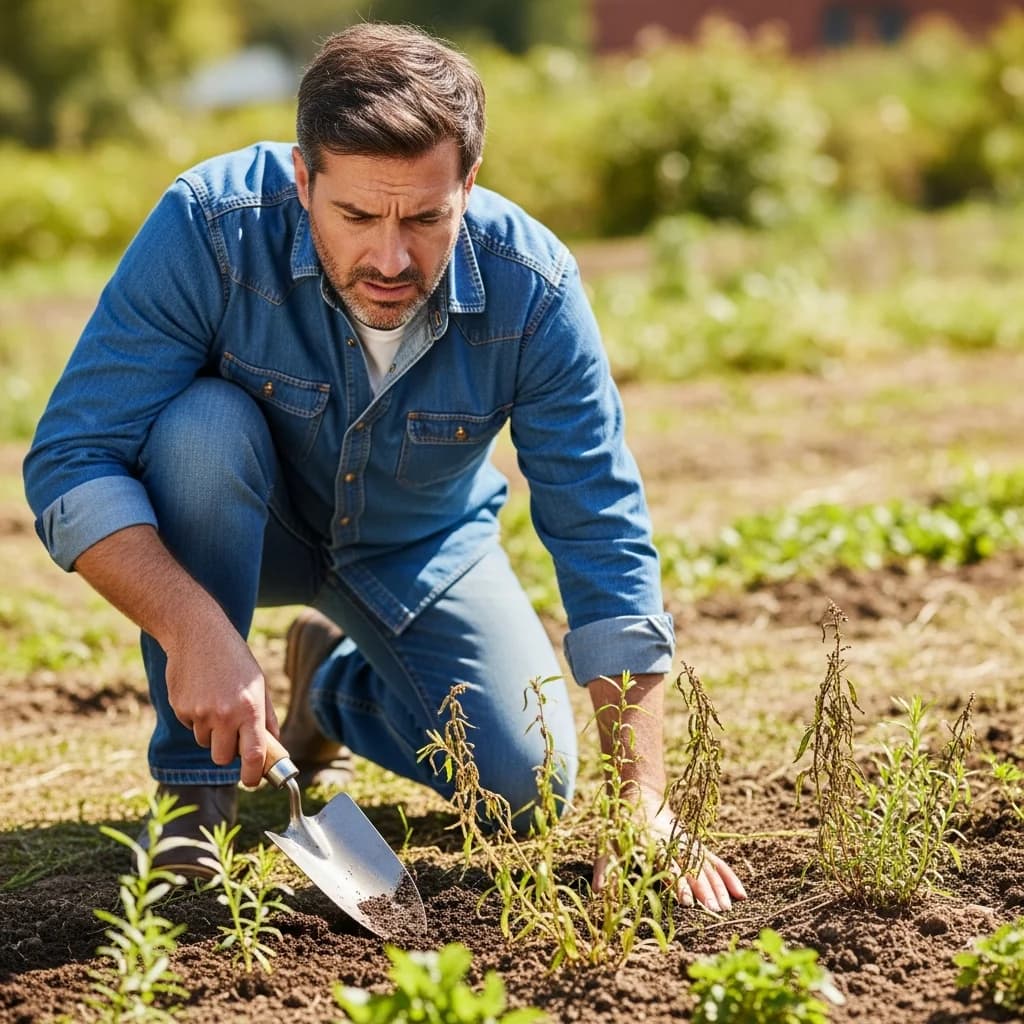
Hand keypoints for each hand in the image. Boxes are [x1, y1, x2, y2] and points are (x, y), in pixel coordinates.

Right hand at [164, 618, 279, 788]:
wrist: (199, 634)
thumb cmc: (235, 659)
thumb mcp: (259, 685)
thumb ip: (266, 717)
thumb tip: (273, 746)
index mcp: (250, 710)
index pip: (253, 756)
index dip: (252, 776)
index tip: (251, 782)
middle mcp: (225, 715)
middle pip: (223, 758)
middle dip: (227, 754)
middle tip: (231, 736)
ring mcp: (200, 713)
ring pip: (205, 742)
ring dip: (211, 732)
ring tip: (216, 701)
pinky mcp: (181, 709)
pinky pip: (190, 726)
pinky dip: (195, 717)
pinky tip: (201, 693)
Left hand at [592, 784, 746, 912]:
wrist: (637, 797)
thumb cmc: (620, 827)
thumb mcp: (607, 845)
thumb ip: (605, 869)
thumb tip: (598, 893)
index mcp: (653, 844)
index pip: (668, 866)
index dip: (678, 883)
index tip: (688, 902)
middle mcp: (674, 843)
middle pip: (692, 866)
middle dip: (704, 889)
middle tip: (714, 911)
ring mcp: (688, 843)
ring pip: (707, 864)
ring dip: (718, 885)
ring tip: (726, 907)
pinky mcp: (696, 844)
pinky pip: (716, 861)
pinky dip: (729, 875)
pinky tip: (741, 893)